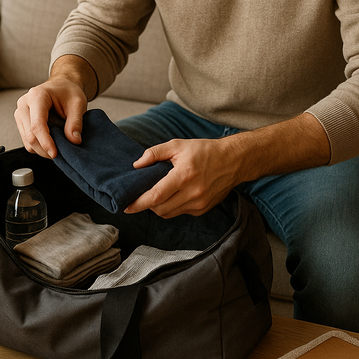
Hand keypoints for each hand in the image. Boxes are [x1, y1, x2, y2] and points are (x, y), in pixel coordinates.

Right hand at [14, 56, 95, 158]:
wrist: (62, 86)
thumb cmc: (68, 91)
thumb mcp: (78, 103)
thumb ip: (76, 122)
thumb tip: (74, 140)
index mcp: (37, 96)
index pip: (37, 124)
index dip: (46, 142)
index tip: (55, 153)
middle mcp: (24, 104)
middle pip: (30, 135)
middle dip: (45, 148)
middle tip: (61, 153)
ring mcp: (20, 113)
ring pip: (27, 141)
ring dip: (42, 149)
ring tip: (58, 145)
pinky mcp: (21, 122)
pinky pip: (28, 141)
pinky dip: (40, 146)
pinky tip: (51, 142)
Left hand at [124, 137, 240, 217]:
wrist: (233, 160)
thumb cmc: (204, 150)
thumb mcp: (178, 145)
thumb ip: (155, 153)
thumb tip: (137, 165)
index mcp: (184, 176)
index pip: (155, 196)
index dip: (138, 203)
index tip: (125, 206)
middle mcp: (192, 193)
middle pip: (159, 209)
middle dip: (147, 204)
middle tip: (141, 195)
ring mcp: (198, 204)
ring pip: (168, 214)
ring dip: (158, 207)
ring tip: (157, 194)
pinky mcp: (202, 210)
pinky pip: (180, 213)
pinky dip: (172, 207)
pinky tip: (174, 195)